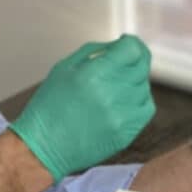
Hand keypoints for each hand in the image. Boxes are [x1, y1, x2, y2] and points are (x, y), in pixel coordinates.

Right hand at [9, 34, 154, 181]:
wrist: (44, 147)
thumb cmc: (50, 106)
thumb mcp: (64, 68)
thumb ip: (95, 51)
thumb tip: (120, 44)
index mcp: (92, 74)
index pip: (132, 49)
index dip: (132, 43)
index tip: (126, 45)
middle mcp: (110, 94)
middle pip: (141, 66)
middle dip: (132, 61)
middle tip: (119, 67)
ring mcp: (120, 116)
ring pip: (144, 87)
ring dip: (133, 82)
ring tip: (112, 89)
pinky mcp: (126, 133)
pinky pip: (147, 108)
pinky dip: (139, 102)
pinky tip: (122, 103)